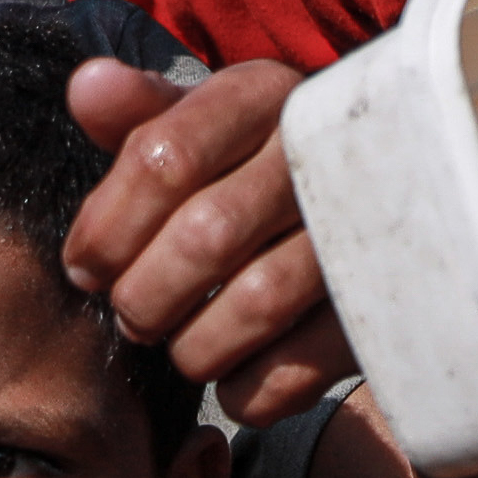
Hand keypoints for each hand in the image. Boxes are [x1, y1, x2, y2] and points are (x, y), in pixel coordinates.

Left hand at [65, 56, 355, 425]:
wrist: (392, 197)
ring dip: (195, 346)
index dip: (107, 227)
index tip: (85, 268)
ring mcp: (363, 226)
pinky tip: (235, 377)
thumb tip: (87, 88)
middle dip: (145, 295)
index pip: (165, 159)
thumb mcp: (208, 123)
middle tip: (133, 317)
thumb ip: (142, 114)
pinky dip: (251, 390)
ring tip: (181, 349)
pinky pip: (303, 364)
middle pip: (206, 236)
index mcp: (264, 97)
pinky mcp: (388, 299)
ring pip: (257, 303)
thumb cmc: (262, 165)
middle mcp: (319, 152)